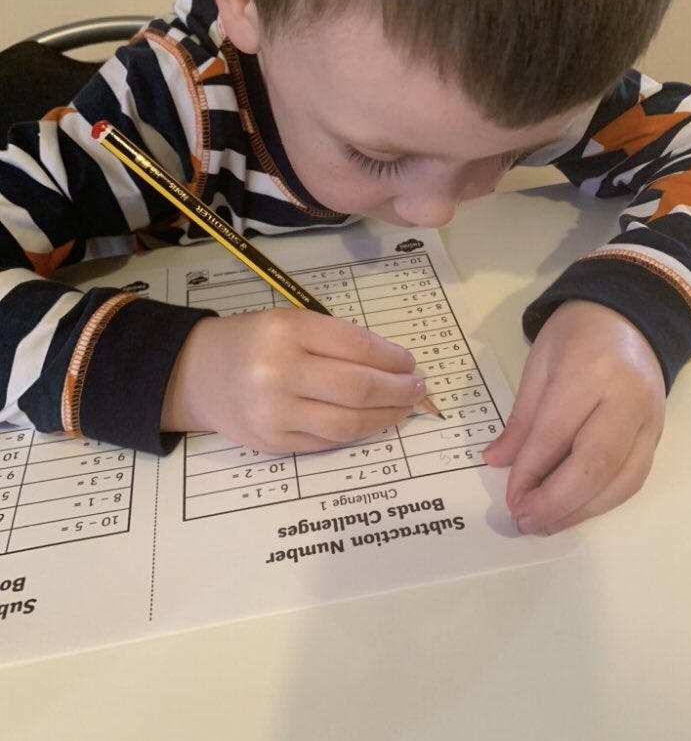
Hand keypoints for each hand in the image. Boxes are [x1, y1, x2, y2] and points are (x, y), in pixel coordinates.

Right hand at [161, 309, 424, 452]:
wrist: (199, 373)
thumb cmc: (255, 341)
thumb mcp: (291, 322)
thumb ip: (338, 340)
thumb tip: (394, 364)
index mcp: (287, 331)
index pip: (356, 346)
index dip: (392, 358)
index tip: (410, 363)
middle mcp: (279, 372)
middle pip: (357, 388)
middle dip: (397, 390)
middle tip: (417, 388)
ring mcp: (275, 413)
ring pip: (348, 423)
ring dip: (386, 417)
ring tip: (403, 408)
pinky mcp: (274, 443)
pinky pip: (328, 441)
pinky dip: (357, 432)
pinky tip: (372, 421)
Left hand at [482, 300, 665, 533]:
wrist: (629, 317)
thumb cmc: (575, 335)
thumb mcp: (538, 364)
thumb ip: (522, 417)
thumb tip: (496, 461)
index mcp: (589, 371)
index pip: (555, 434)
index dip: (530, 471)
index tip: (510, 497)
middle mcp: (626, 398)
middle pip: (594, 464)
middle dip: (556, 501)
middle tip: (525, 521)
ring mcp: (649, 419)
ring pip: (621, 480)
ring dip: (581, 511)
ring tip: (546, 525)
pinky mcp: (658, 434)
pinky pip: (635, 478)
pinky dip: (604, 502)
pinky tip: (576, 510)